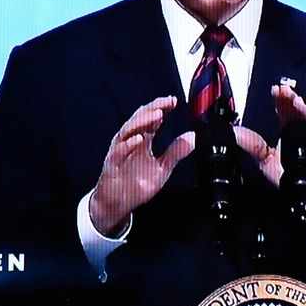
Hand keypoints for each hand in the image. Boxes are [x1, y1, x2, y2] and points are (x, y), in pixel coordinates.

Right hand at [89, 96, 194, 235]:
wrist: (118, 203)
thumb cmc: (137, 184)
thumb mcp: (162, 168)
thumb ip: (176, 152)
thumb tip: (193, 137)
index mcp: (143, 140)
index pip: (152, 118)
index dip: (162, 107)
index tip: (174, 101)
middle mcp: (131, 141)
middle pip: (140, 118)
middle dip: (154, 108)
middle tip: (167, 103)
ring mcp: (121, 150)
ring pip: (129, 129)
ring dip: (143, 121)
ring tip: (157, 115)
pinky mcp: (113, 162)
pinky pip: (120, 150)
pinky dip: (129, 143)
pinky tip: (139, 138)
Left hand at [233, 85, 305, 206]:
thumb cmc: (291, 175)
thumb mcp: (266, 161)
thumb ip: (252, 146)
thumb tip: (235, 133)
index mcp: (288, 131)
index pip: (284, 110)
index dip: (280, 99)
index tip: (275, 90)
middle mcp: (303, 131)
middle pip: (298, 111)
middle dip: (291, 99)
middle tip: (284, 90)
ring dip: (305, 111)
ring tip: (297, 102)